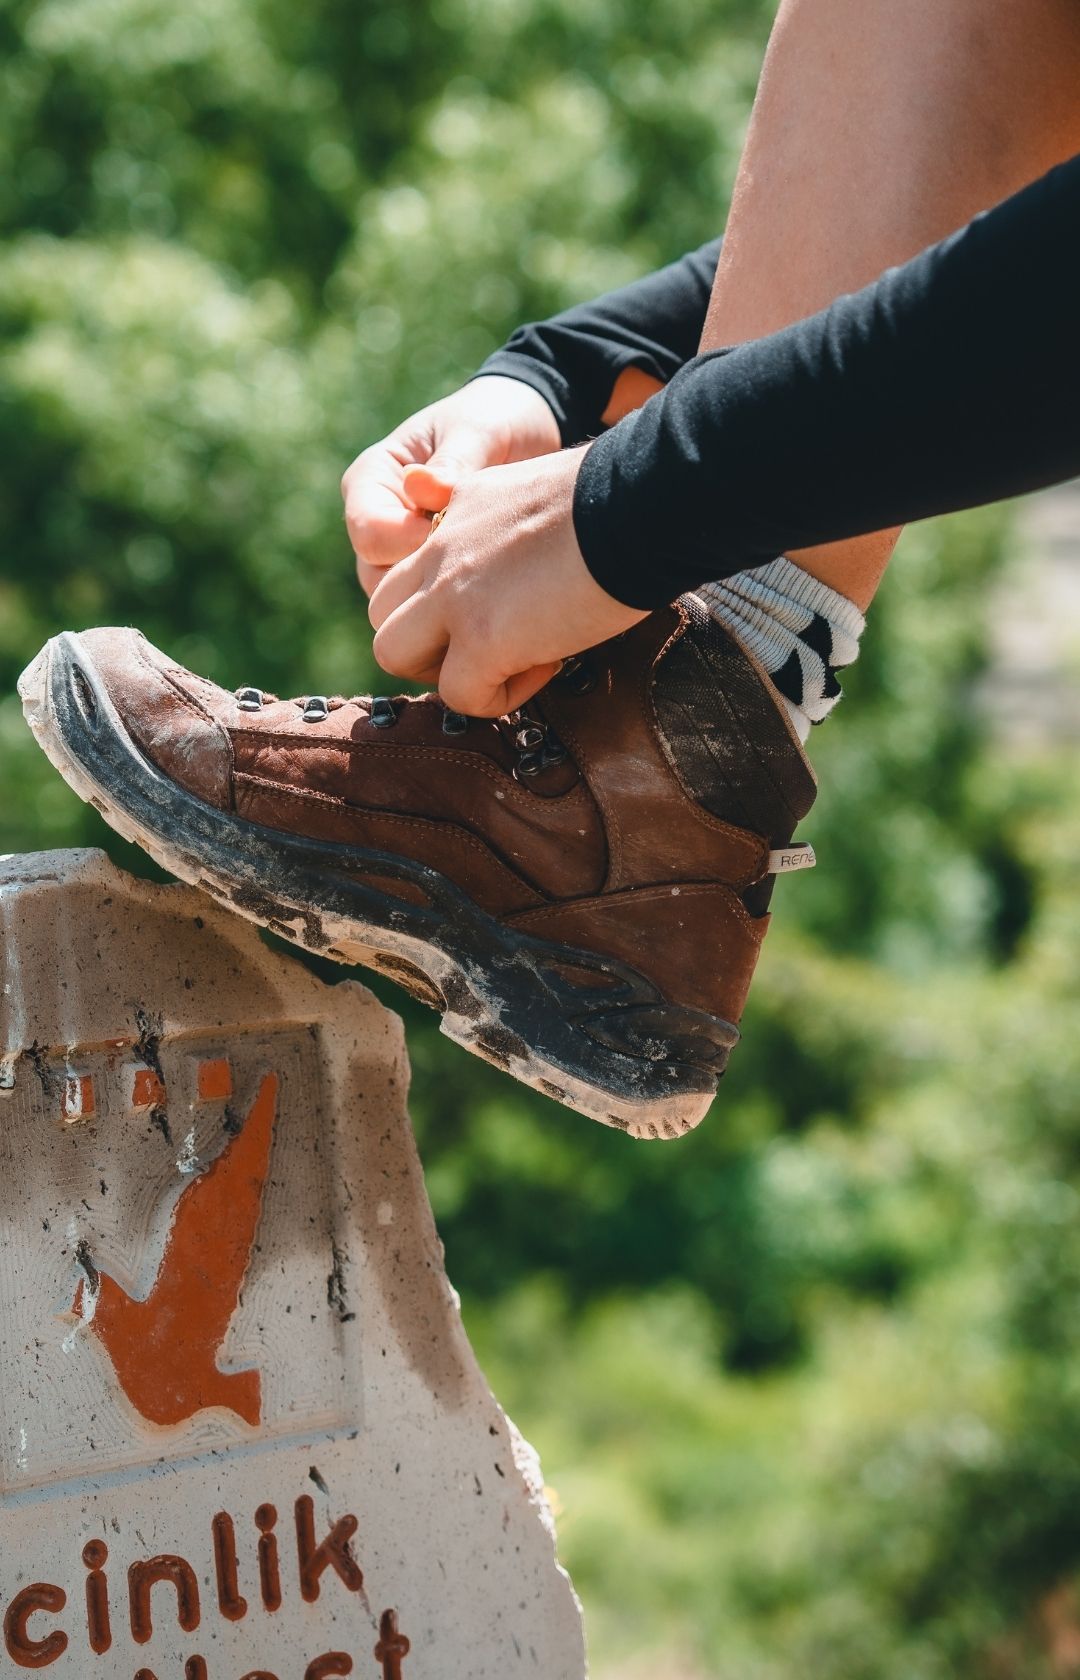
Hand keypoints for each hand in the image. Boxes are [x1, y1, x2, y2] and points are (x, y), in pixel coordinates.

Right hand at [341, 376, 561, 595]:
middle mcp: (374, 521)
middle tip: (482, 558)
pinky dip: (461, 603)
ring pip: (401, 603)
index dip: (411, 542)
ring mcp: (397, 553)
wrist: (521, 434)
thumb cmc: (492, 422)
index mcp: (370, 479)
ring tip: (492, 569)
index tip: (458, 529)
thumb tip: (422, 488)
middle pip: (378, 578)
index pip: (369, 533)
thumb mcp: (478, 430)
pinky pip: (432, 607)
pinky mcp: (425, 575)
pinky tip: (497, 583)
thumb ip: (454, 462)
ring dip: (445, 597)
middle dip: (428, 578)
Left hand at [367, 446, 647, 716]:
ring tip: (508, 663)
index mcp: (455, 513)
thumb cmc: (618, 498)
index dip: (444, 601)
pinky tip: (546, 667)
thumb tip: (520, 557)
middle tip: (490, 644)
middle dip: (428, 643)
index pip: (408, 569)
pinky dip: (498, 697)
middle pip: (382, 613)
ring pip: (392, 655)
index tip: (505, 601)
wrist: (639, 503)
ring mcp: (453, 596)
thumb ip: (505, 523)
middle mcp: (439, 552)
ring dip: (447, 672)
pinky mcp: (482, 639)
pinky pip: (460, 696)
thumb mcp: (538, 489)